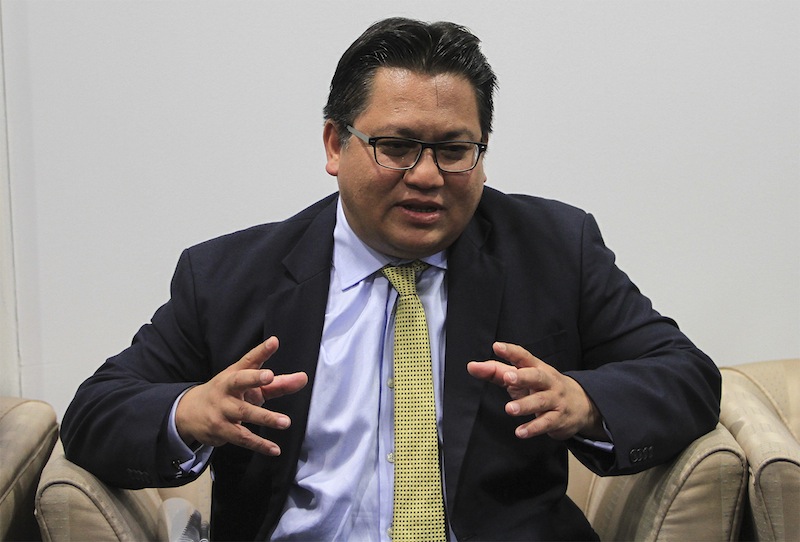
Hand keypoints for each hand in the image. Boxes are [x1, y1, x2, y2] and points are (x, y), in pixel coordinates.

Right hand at [175, 336, 307, 455]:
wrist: (190, 413)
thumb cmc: (228, 395)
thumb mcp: (249, 386)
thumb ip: (277, 383)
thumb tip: (303, 378)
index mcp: (235, 374)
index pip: (249, 360)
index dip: (261, 351)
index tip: (274, 342)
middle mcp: (227, 389)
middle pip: (239, 382)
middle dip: (254, 378)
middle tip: (270, 376)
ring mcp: (222, 409)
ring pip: (243, 412)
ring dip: (265, 417)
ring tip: (285, 422)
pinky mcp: (221, 430)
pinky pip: (242, 438)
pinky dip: (259, 445)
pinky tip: (274, 449)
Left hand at [467, 342, 603, 440]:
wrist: (582, 405)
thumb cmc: (543, 387)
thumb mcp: (522, 377)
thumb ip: (497, 371)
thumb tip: (472, 367)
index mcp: (537, 367)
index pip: (524, 357)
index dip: (511, 351)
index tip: (497, 346)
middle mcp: (548, 381)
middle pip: (536, 376)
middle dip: (523, 376)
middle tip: (508, 377)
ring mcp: (555, 400)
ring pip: (541, 401)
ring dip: (526, 405)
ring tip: (510, 409)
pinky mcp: (559, 418)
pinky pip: (546, 423)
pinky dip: (533, 428)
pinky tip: (520, 432)